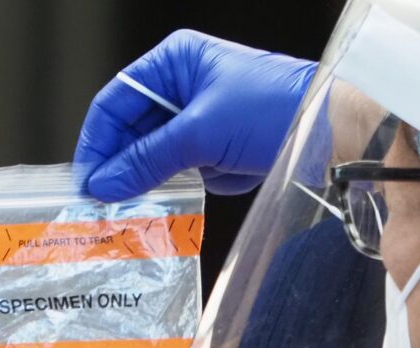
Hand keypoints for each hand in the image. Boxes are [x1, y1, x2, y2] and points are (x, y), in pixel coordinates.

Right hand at [74, 29, 317, 201]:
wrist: (333, 132)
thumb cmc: (274, 110)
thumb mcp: (201, 132)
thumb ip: (148, 159)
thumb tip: (103, 182)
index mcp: (174, 63)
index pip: (115, 102)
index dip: (96, 142)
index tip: (85, 180)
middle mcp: (183, 88)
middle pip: (132, 133)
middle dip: (119, 167)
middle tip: (101, 204)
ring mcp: (200, 122)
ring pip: (154, 157)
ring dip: (145, 183)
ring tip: (126, 212)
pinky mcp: (216, 151)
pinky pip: (182, 174)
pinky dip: (175, 191)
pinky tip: (165, 209)